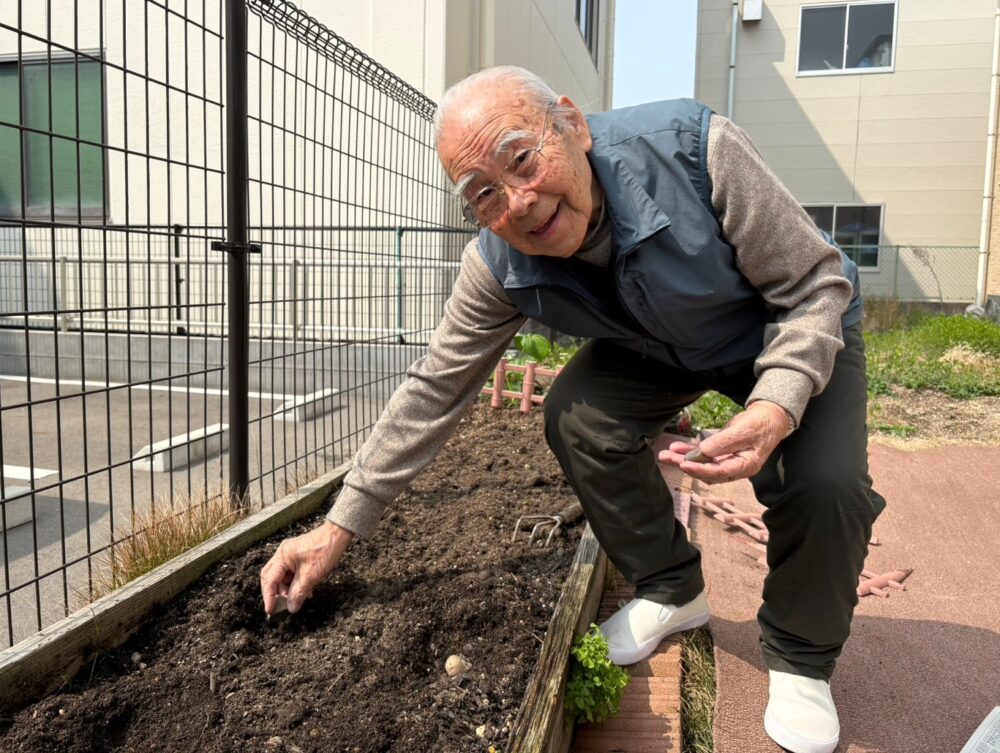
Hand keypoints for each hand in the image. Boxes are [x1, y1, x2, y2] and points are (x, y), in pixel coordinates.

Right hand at [260, 520, 352, 614]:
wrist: (338, 535)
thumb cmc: (325, 550)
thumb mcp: (311, 576)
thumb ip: (298, 593)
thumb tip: (291, 607)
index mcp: (282, 556)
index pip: (269, 580)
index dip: (269, 597)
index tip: (270, 611)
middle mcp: (283, 554)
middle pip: (272, 578)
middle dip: (277, 593)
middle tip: (283, 606)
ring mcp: (290, 554)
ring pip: (283, 577)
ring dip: (289, 589)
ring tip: (301, 597)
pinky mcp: (298, 556)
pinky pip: (292, 573)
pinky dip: (296, 583)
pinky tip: (306, 590)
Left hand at [658, 400, 790, 483]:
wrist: (768, 417)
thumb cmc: (761, 424)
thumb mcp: (745, 430)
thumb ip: (724, 442)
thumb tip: (703, 451)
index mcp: (745, 466)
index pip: (719, 472)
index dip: (700, 469)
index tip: (684, 464)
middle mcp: (734, 467)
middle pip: (707, 471)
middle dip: (685, 465)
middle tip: (667, 458)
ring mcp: (727, 461)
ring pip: (702, 464)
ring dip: (683, 459)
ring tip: (665, 455)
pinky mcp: (720, 452)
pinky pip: (702, 455)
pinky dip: (689, 451)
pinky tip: (676, 448)